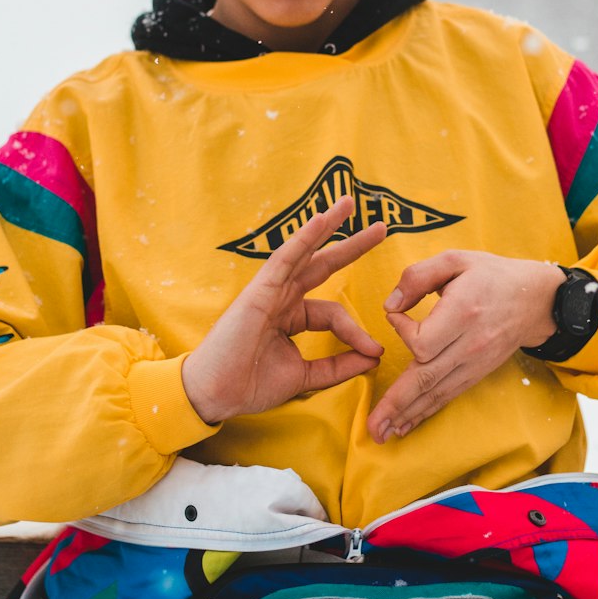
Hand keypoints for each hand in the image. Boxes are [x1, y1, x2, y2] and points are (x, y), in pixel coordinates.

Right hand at [181, 196, 386, 425]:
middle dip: (352, 245)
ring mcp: (270, 290)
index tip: (374, 352)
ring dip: (328, 225)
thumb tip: (374, 358)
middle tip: (381, 228)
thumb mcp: (305, 376)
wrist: (216, 394)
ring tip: (350, 204)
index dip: (356, 331)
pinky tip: (320, 220)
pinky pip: (284, 259)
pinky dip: (302, 239)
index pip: (333, 313)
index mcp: (292, 316)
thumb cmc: (250, 385)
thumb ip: (338, 366)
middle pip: (323, 264)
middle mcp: (283, 298)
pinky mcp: (259, 289)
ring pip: (304, 252)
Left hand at [366, 250, 563, 443]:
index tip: (396, 314)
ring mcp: (475, 363)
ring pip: (435, 393)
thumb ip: (418, 277)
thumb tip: (390, 305)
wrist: (536, 300)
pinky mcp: (476, 373)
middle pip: (426, 379)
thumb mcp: (455, 260)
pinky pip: (447, 396)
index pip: (422, 341)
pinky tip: (407, 424)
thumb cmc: (492, 275)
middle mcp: (469, 344)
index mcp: (463, 313)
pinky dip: (426, 411)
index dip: (400, 331)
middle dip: (395, 404)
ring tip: (381, 433)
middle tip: (372, 426)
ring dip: (407, 415)